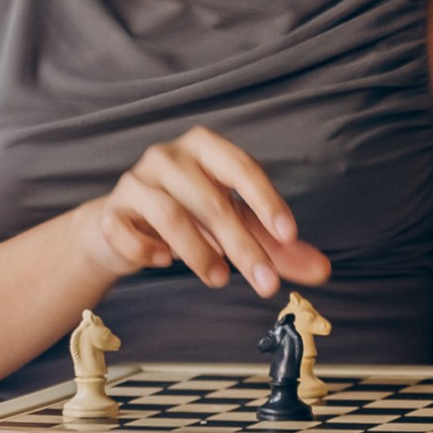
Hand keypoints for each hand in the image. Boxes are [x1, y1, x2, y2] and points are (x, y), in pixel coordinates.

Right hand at [84, 129, 331, 303]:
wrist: (122, 229)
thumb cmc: (188, 219)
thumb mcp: (235, 229)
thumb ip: (276, 247)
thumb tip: (322, 270)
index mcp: (205, 148)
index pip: (241, 167)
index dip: (266, 201)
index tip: (288, 235)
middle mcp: (168, 157)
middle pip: (210, 199)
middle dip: (242, 245)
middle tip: (265, 283)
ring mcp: (134, 182)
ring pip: (169, 213)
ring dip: (199, 252)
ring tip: (218, 279)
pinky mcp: (110, 212)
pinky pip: (126, 230)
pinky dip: (147, 250)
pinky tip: (162, 262)